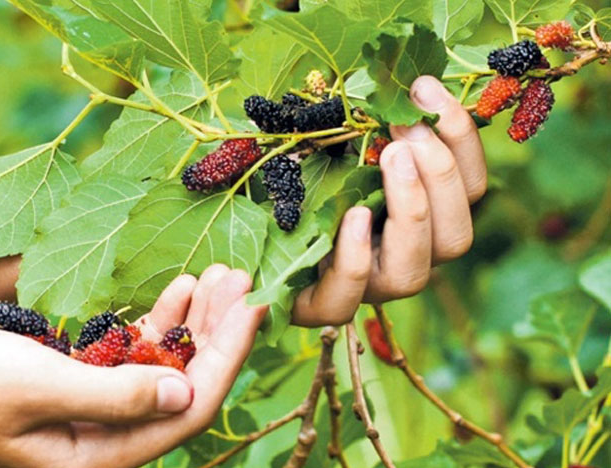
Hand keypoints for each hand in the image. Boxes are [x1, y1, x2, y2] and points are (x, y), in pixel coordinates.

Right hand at [0, 265, 266, 467]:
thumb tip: (187, 392)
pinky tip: (176, 291)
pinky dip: (152, 323)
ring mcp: (85, 411)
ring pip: (159, 365)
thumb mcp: (35, 385)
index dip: (227, 355)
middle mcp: (98, 440)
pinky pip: (127, 354)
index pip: (186, 406)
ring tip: (219, 274)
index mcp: (95, 457)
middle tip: (244, 279)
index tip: (256, 304)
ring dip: (190, 322)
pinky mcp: (68, 383)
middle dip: (217, 333)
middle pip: (181, 384)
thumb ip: (117, 394)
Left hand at [293, 75, 485, 325]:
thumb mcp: (336, 143)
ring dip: (412, 209)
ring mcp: (363, 288)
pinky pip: (345, 298)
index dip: (461, 141)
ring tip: (391, 156)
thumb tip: (404, 85)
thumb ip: (373, 126)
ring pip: (414, 273)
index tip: (426, 90)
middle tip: (406, 128)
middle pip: (455, 237)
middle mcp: (402, 257)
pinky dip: (354, 256)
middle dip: (439, 175)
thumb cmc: (298, 175)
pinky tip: (353, 213)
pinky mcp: (316, 304)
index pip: (468, 191)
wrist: (239, 228)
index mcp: (420, 218)